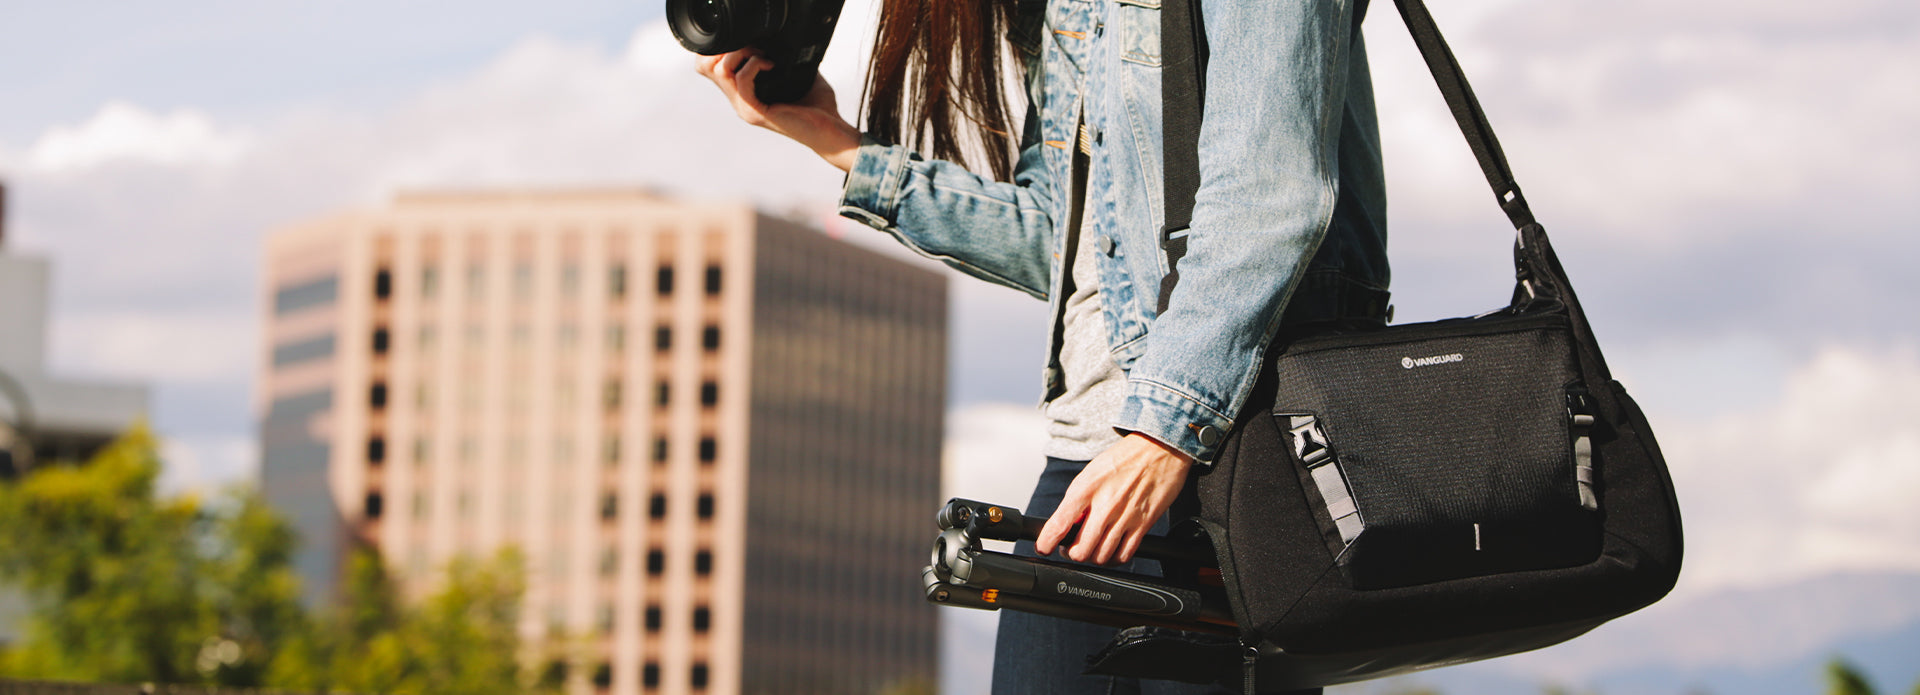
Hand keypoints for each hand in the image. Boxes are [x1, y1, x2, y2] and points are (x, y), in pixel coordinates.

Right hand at [695, 49, 862, 171]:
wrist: (831, 132)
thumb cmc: (817, 108)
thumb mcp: (797, 74)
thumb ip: (784, 57)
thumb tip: (783, 37)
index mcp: (745, 93)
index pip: (710, 67)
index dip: (720, 49)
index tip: (749, 43)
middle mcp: (740, 101)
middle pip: (706, 67)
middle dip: (726, 47)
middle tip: (754, 47)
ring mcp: (745, 107)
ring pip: (720, 71)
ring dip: (741, 53)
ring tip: (763, 55)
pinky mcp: (755, 112)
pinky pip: (741, 81)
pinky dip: (754, 65)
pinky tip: (771, 64)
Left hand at [1035, 433, 1194, 564]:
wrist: (1158, 449)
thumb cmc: (1123, 459)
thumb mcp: (1091, 473)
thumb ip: (1077, 499)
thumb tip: (1068, 524)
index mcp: (1086, 489)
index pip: (1059, 524)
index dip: (1046, 542)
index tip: (1043, 548)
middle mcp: (1105, 506)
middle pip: (1081, 550)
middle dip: (1071, 554)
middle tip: (1070, 549)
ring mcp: (1125, 517)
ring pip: (1102, 557)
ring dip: (1093, 558)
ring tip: (1091, 549)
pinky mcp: (1143, 524)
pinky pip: (1124, 555)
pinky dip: (1114, 559)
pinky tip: (1111, 550)